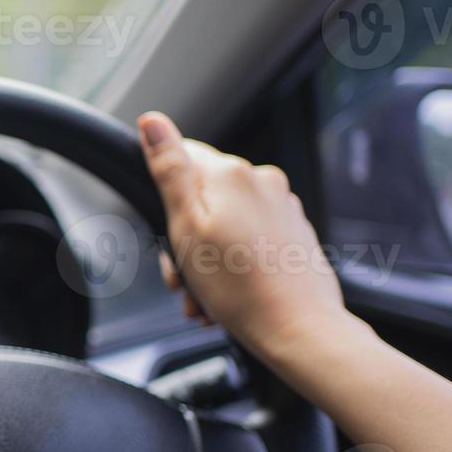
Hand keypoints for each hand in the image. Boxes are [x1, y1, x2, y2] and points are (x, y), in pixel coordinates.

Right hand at [138, 112, 349, 362]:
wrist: (299, 329)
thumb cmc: (241, 288)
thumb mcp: (186, 226)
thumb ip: (169, 169)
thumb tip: (152, 121)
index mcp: (231, 174)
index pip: (180, 157)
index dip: (163, 196)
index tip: (165, 231)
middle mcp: (262, 181)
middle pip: (201, 198)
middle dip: (183, 241)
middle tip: (182, 279)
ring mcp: (282, 207)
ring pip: (223, 225)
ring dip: (205, 262)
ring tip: (204, 299)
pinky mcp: (292, 234)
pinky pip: (248, 242)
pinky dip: (232, 267)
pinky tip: (227, 299)